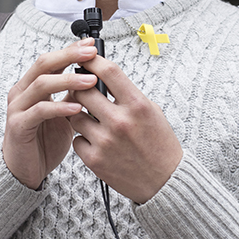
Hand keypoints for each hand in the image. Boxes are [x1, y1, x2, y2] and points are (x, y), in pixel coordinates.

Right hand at [2, 39, 97, 188]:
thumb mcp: (64, 114)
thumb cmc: (44, 142)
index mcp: (32, 86)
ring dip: (67, 80)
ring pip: (41, 84)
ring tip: (90, 81)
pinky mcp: (18, 126)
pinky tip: (77, 108)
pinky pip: (39, 111)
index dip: (71, 50)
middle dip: (69, 56)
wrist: (25, 170)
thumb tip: (95, 79)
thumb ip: (73, 96)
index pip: (52, 59)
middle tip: (91, 55)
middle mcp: (22, 92)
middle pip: (44, 64)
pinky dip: (59, 107)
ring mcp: (18, 108)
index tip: (91, 46)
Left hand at [68, 54, 182, 202]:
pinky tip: (97, 142)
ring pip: (74, 116)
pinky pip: (76, 139)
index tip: (85, 56)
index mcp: (138, 106)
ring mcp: (105, 141)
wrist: (165, 182)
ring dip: (79, 115)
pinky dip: (83, 139)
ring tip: (93, 121)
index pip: (108, 71)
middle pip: (83, 91)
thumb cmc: (159, 145)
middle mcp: (120, 122)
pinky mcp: (95, 160)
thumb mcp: (152, 112)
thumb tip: (103, 76)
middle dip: (79, 89)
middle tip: (82, 91)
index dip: (92, 59)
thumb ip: (127, 95)